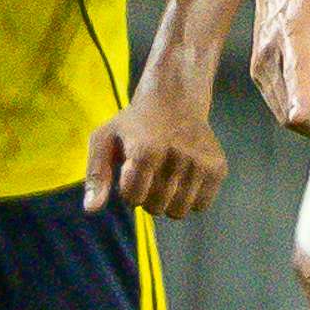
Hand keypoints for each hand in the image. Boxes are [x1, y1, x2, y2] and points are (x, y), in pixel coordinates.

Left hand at [86, 89, 225, 218]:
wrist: (175, 99)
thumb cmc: (134, 122)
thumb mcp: (104, 139)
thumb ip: (96, 175)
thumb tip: (91, 209)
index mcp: (147, 152)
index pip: (134, 199)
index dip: (128, 190)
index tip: (130, 171)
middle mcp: (177, 158)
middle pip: (156, 208)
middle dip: (147, 197)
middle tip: (149, 175)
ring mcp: (201, 164)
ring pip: (179, 211)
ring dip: (168, 202)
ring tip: (166, 179)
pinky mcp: (218, 168)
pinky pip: (201, 205)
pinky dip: (190, 199)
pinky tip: (184, 180)